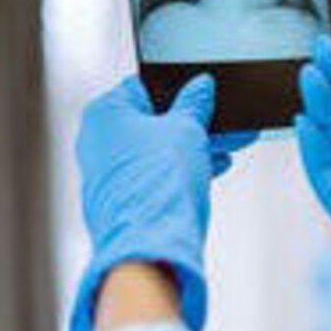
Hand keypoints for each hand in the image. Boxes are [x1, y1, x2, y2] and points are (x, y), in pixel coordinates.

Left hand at [69, 75, 256, 330]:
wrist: (149, 243)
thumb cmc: (157, 181)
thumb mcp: (187, 129)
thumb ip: (194, 103)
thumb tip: (200, 86)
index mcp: (105, 113)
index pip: (144, 87)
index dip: (179, 88)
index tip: (206, 93)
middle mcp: (99, 140)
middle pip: (154, 121)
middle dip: (195, 122)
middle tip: (228, 121)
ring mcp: (109, 172)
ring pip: (159, 149)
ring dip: (195, 146)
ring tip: (232, 145)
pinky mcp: (123, 198)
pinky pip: (157, 173)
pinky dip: (183, 168)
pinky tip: (215, 167)